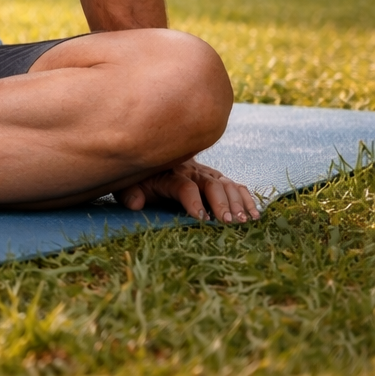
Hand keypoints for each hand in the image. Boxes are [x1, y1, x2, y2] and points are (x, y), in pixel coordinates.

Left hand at [116, 157, 259, 222]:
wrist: (153, 162)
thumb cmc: (142, 180)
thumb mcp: (130, 185)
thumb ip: (130, 193)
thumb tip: (135, 203)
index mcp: (170, 174)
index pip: (184, 186)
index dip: (193, 201)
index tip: (201, 218)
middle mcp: (191, 172)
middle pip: (210, 184)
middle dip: (220, 202)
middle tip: (228, 222)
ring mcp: (207, 174)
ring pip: (226, 184)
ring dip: (236, 202)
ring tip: (244, 221)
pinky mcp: (217, 179)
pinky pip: (236, 186)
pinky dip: (246, 198)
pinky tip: (255, 214)